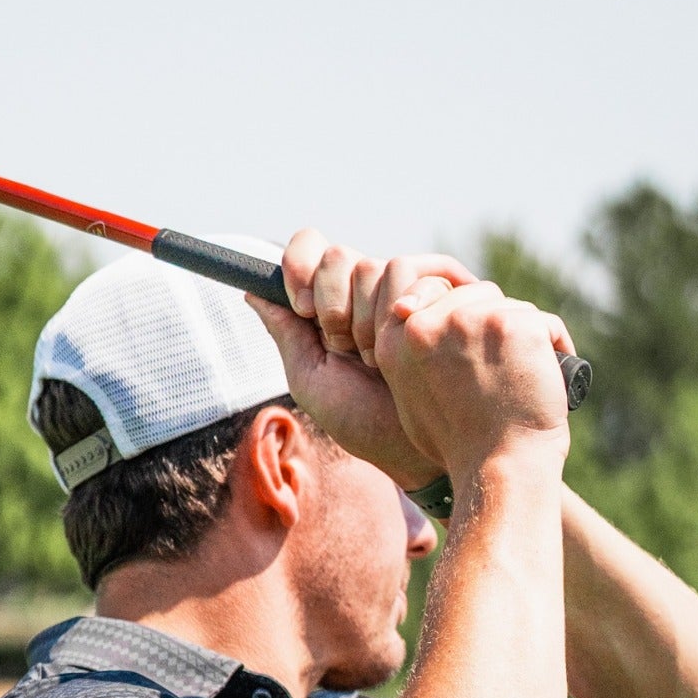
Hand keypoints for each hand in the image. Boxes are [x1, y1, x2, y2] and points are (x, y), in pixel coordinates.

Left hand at [245, 230, 476, 489]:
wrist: (413, 448)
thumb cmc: (361, 422)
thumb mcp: (312, 380)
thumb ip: (286, 333)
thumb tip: (252, 291)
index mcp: (332, 301)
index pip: (310, 249)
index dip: (300, 266)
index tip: (302, 307)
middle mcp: (368, 288)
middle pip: (339, 255)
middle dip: (334, 306)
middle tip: (344, 349)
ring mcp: (407, 287)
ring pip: (377, 265)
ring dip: (370, 322)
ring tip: (381, 361)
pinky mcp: (445, 289)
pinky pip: (420, 271)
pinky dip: (406, 308)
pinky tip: (406, 339)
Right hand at [374, 276, 574, 481]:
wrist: (496, 471)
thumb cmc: (459, 446)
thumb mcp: (411, 398)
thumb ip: (409, 355)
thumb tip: (407, 307)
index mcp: (397, 340)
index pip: (434, 291)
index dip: (461, 319)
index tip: (474, 359)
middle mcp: (427, 325)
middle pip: (476, 294)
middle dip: (494, 326)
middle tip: (499, 378)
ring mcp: (470, 322)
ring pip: (511, 307)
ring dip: (524, 337)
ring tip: (521, 381)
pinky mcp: (513, 326)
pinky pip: (544, 323)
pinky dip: (553, 348)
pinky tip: (546, 380)